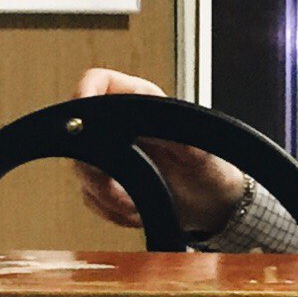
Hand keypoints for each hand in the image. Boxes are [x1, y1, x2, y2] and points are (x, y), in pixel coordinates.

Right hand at [71, 68, 248, 233]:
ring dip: (106, 194)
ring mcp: (113, 156)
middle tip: (119, 187)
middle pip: (82, 134)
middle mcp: (122, 126)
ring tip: (135, 205)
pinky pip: (90, 197)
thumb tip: (148, 125)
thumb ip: (172, 134)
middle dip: (97, 166)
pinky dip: (110, 211)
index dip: (85, 93)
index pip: (100, 83)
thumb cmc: (213, 171)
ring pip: (83, 169)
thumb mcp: (199, 150)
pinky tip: (134, 213)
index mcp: (142, 103)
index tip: (84, 116)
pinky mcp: (110, 184)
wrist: (215, 207)